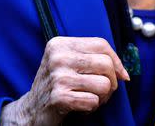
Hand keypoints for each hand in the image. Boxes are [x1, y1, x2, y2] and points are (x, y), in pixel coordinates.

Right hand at [0, 37, 129, 124]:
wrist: (31, 109)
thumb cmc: (56, 83)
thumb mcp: (68, 61)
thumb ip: (92, 58)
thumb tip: (123, 72)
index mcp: (60, 44)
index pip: (101, 44)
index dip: (116, 60)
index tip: (121, 74)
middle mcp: (58, 57)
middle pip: (105, 64)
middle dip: (112, 81)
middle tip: (103, 90)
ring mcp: (57, 77)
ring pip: (103, 84)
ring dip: (102, 97)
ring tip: (89, 97)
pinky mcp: (59, 97)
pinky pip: (93, 101)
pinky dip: (91, 107)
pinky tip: (80, 106)